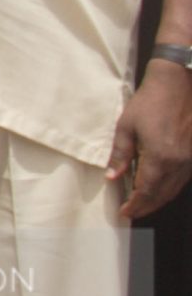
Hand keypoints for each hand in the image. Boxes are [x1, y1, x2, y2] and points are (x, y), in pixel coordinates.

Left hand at [108, 61, 191, 219]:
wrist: (180, 83)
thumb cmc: (150, 101)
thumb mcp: (126, 125)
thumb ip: (120, 154)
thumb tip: (112, 177)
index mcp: (160, 157)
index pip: (146, 191)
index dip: (135, 204)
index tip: (124, 212)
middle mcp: (179, 163)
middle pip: (162, 194)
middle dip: (147, 206)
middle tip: (132, 213)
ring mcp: (190, 159)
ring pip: (175, 189)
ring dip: (159, 199)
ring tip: (143, 204)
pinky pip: (183, 179)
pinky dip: (170, 188)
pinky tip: (160, 187)